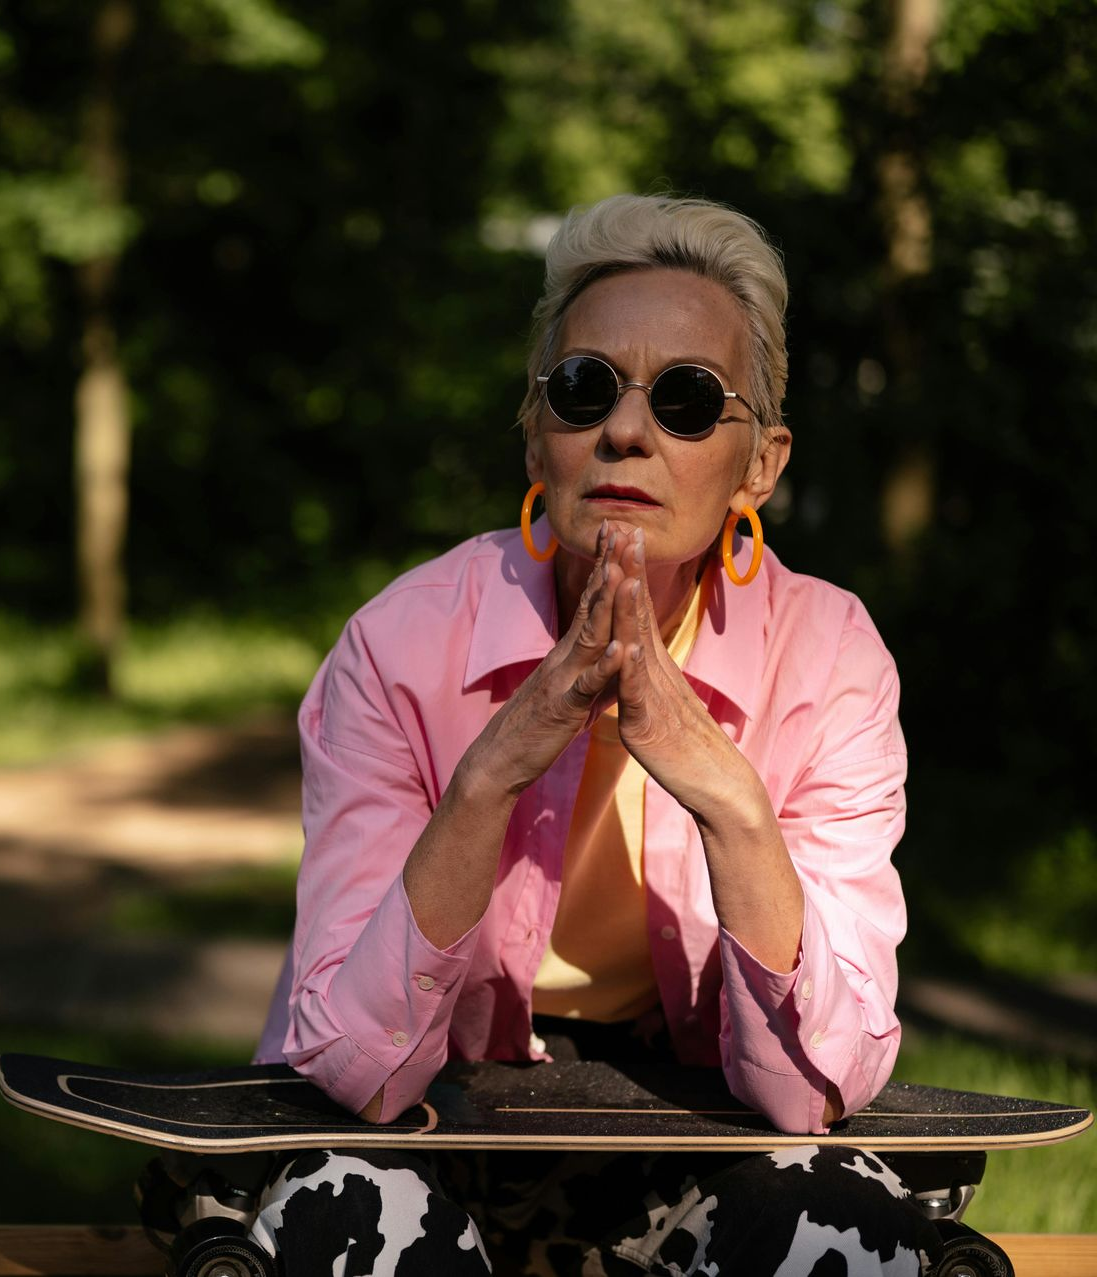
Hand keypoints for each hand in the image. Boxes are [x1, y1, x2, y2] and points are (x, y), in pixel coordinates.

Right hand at [465, 522, 630, 794]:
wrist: (499, 761)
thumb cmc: (536, 728)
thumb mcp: (571, 691)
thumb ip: (593, 670)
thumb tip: (615, 652)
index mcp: (570, 651)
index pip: (592, 600)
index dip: (606, 564)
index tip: (619, 530)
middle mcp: (566, 656)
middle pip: (592, 604)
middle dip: (609, 565)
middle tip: (621, 527)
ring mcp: (564, 678)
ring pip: (590, 635)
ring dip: (607, 603)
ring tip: (622, 572)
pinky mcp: (565, 707)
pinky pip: (588, 685)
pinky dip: (606, 667)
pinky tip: (622, 650)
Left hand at [610, 528, 764, 821]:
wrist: (717, 784)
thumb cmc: (686, 746)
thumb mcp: (660, 701)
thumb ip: (646, 675)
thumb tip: (634, 651)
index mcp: (652, 664)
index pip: (637, 608)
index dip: (629, 568)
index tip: (624, 530)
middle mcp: (654, 670)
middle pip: (638, 612)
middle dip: (630, 568)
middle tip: (625, 525)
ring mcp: (652, 693)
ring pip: (639, 643)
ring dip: (632, 605)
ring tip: (625, 569)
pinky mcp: (647, 722)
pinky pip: (637, 692)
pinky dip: (630, 669)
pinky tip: (624, 648)